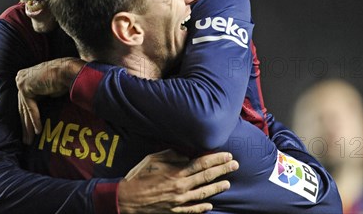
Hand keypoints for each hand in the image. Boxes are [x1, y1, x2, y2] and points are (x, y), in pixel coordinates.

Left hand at [16, 57, 84, 143]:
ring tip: (29, 140)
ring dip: (28, 126)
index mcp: (26, 77)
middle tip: (26, 139)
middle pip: (22, 106)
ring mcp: (22, 82)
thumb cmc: (64, 79)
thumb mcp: (49, 90)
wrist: (68, 71)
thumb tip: (42, 111)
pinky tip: (38, 131)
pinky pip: (30, 108)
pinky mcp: (25, 87)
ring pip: (25, 108)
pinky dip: (35, 120)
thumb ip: (42, 97)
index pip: (24, 101)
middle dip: (25, 124)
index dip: (27, 117)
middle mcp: (21, 78)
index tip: (28, 130)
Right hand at [118, 149, 237, 213]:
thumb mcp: (153, 159)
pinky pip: (193, 210)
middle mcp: (181, 186)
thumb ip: (171, 156)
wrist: (127, 199)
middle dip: (223, 170)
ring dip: (217, 188)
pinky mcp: (175, 211)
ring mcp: (179, 201)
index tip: (227, 155)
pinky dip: (203, 208)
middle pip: (206, 177)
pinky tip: (211, 205)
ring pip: (204, 194)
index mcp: (176, 172)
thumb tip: (186, 155)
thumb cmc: (139, 176)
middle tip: (235, 165)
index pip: (202, 164)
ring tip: (228, 183)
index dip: (216, 159)